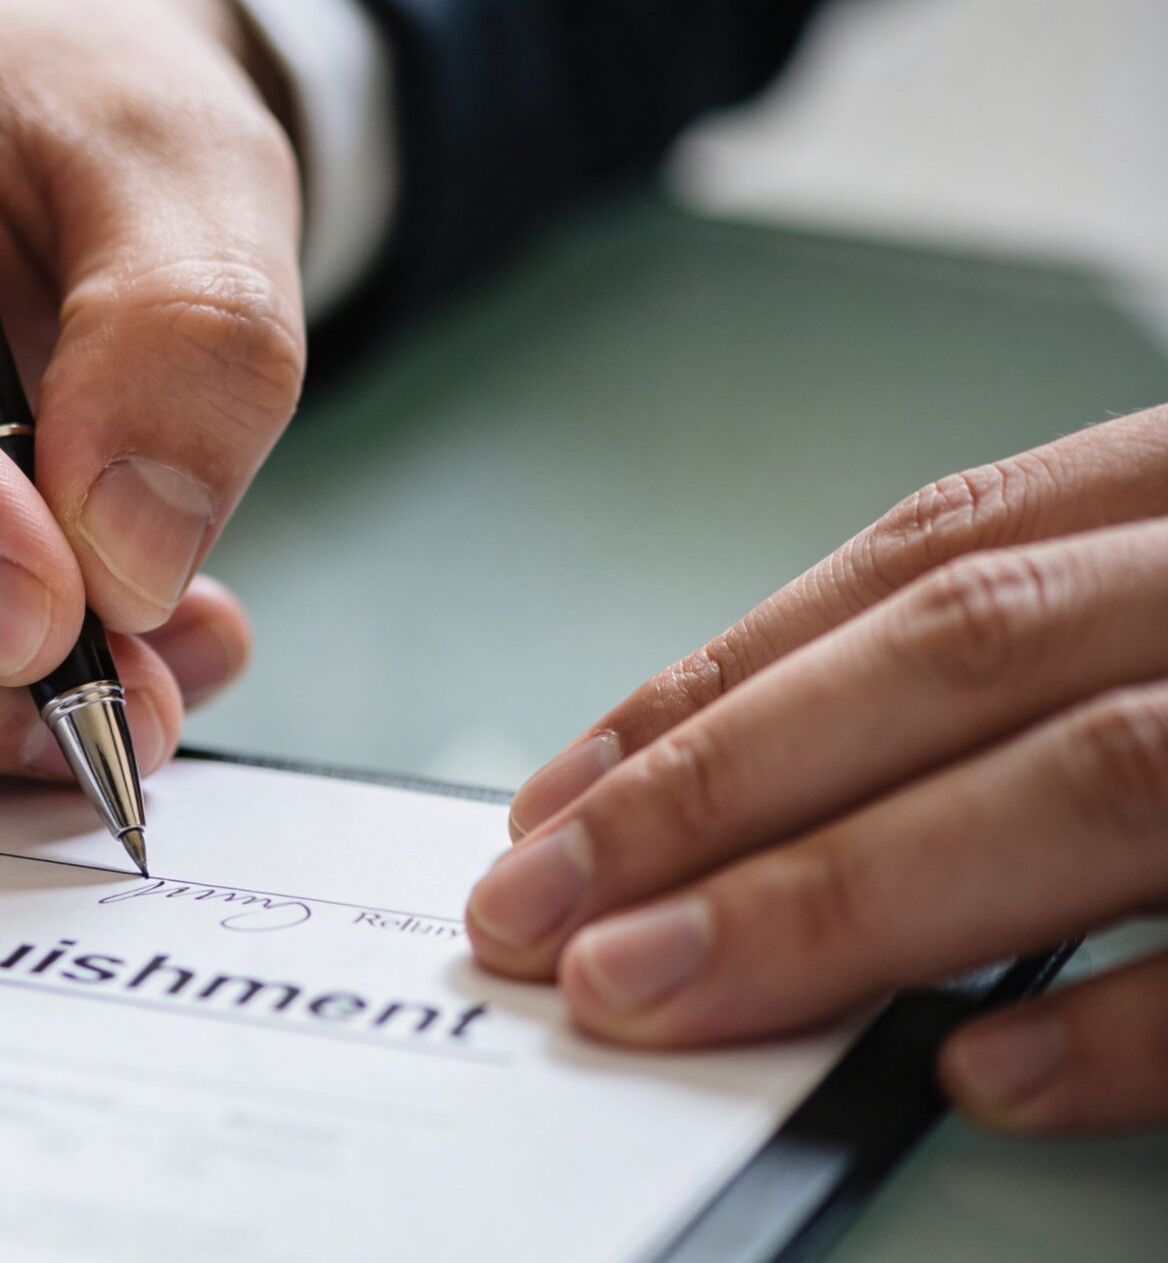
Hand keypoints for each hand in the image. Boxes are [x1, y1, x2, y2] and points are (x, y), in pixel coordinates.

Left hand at [466, 405, 1167, 1133]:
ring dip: (841, 895)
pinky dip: (1122, 1016)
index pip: (920, 569)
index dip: (714, 687)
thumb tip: (753, 793)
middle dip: (714, 791)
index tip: (545, 808)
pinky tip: (971, 1072)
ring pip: (1089, 773)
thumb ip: (1031, 658)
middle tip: (533, 918)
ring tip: (649, 987)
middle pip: (957, 656)